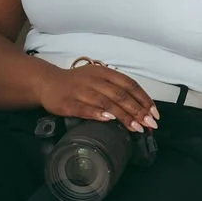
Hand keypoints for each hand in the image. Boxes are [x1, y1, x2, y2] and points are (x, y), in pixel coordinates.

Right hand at [35, 62, 159, 133]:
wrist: (47, 82)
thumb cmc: (77, 82)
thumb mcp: (98, 78)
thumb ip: (116, 89)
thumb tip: (140, 107)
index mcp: (104, 73)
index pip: (129, 85)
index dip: (143, 99)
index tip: (154, 113)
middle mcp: (94, 80)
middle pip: (121, 95)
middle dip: (138, 110)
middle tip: (150, 123)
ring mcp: (81, 91)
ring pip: (106, 102)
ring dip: (123, 115)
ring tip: (136, 127)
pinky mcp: (68, 103)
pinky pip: (85, 109)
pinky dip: (97, 114)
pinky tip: (109, 120)